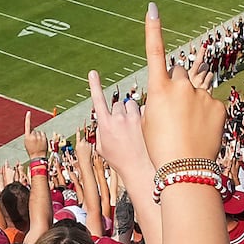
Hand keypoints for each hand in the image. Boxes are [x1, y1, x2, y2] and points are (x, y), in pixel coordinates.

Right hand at [87, 70, 154, 191]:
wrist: (143, 170)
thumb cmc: (121, 162)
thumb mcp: (103, 149)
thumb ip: (101, 131)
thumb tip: (104, 119)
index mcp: (105, 124)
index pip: (98, 100)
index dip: (94, 85)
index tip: (92, 72)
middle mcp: (119, 118)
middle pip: (120, 105)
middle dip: (123, 114)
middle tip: (128, 131)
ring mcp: (135, 116)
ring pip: (134, 106)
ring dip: (135, 115)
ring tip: (139, 134)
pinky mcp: (151, 118)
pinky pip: (148, 110)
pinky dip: (148, 118)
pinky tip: (150, 132)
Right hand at [138, 5, 226, 167]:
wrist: (185, 169)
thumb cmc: (160, 148)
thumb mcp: (150, 121)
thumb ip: (161, 100)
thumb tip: (172, 93)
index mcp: (159, 89)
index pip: (155, 52)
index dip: (153, 29)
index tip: (152, 8)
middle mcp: (181, 86)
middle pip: (179, 73)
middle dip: (178, 84)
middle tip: (175, 110)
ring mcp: (202, 95)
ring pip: (196, 90)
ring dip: (193, 102)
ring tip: (189, 128)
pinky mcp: (218, 106)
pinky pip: (210, 104)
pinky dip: (206, 116)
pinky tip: (202, 132)